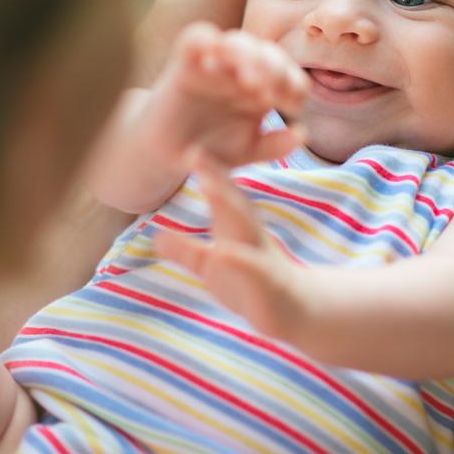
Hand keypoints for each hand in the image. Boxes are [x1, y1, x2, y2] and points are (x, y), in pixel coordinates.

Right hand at [142, 22, 308, 171]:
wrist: (167, 155)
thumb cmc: (211, 149)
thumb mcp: (246, 152)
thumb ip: (274, 147)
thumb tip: (303, 134)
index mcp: (263, 88)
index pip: (288, 75)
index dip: (294, 86)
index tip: (292, 107)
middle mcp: (242, 70)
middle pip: (267, 52)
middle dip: (276, 69)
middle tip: (271, 92)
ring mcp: (214, 63)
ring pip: (237, 41)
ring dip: (248, 57)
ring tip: (251, 83)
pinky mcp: (184, 62)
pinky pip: (196, 37)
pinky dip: (206, 40)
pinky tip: (214, 60)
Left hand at [155, 153, 303, 339]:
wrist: (297, 310)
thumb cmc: (253, 280)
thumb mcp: (212, 266)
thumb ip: (186, 251)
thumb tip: (156, 238)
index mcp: (237, 224)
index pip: (219, 190)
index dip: (203, 168)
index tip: (183, 144)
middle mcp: (250, 232)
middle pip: (231, 198)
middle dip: (213, 175)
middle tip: (194, 150)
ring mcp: (261, 254)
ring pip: (243, 224)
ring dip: (225, 203)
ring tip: (205, 182)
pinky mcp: (268, 280)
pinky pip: (251, 267)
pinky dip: (236, 258)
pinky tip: (219, 251)